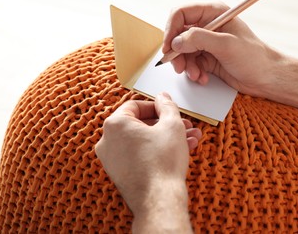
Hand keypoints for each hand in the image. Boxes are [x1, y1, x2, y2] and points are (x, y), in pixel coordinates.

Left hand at [95, 92, 199, 232]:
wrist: (159, 200)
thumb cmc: (163, 162)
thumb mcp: (172, 125)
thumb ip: (167, 106)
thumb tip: (163, 97)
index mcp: (115, 124)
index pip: (135, 106)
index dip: (157, 106)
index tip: (170, 110)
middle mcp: (107, 141)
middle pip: (140, 125)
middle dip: (166, 125)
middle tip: (184, 126)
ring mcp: (111, 160)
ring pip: (142, 141)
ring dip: (166, 139)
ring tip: (189, 140)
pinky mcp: (119, 174)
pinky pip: (139, 155)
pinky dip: (156, 151)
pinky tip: (179, 153)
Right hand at [162, 3, 282, 96]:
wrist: (267, 78)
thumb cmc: (254, 58)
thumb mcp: (226, 45)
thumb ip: (199, 40)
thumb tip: (176, 41)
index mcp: (214, 13)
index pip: (182, 14)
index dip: (171, 29)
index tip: (169, 46)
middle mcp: (208, 26)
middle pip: (178, 34)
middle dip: (177, 52)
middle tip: (179, 66)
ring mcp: (207, 43)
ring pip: (182, 51)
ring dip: (186, 65)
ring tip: (196, 75)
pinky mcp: (207, 58)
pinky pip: (190, 63)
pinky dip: (193, 72)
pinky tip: (203, 78)